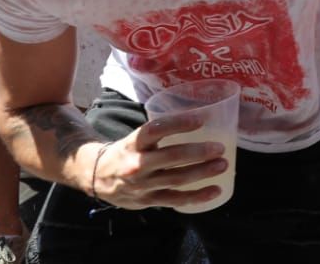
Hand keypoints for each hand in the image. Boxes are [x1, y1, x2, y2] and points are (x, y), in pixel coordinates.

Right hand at [91, 115, 230, 211]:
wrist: (97, 177)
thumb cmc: (125, 151)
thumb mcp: (135, 138)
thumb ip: (159, 132)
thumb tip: (198, 118)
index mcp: (133, 143)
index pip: (155, 130)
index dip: (178, 124)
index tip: (201, 119)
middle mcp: (137, 164)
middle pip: (171, 157)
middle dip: (198, 152)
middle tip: (220, 147)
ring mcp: (143, 185)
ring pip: (177, 179)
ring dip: (202, 173)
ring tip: (223, 165)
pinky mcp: (148, 200)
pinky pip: (176, 200)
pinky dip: (197, 196)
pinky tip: (216, 190)